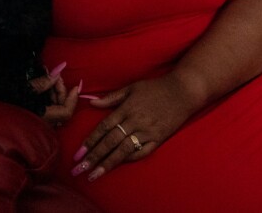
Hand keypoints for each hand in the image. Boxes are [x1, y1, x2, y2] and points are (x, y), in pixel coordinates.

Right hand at [30, 63, 79, 126]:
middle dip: (61, 91)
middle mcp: (44, 125)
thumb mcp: (26, 89)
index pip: (67, 112)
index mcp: (44, 119)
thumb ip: (43, 82)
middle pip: (62, 109)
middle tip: (54, 75)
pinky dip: (48, 98)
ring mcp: (39, 124)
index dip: (73, 99)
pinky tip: (43, 86)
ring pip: (55, 109)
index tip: (76, 86)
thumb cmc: (7, 101)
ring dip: (54, 93)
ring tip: (47, 77)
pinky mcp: (34, 120)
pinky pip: (47, 110)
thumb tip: (58, 73)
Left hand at [70, 73, 199, 180]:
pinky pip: (142, 152)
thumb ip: (111, 97)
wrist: (182, 91)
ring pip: (123, 150)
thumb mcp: (131, 88)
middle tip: (80, 169)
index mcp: (126, 109)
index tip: (78, 153)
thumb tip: (91, 102)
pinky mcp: (158, 139)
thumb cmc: (155, 88)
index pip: (104, 128)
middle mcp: (134, 121)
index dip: (90, 141)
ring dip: (108, 163)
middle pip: (110, 142)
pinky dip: (130, 159)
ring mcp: (147, 132)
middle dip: (94, 157)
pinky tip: (118, 165)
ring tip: (95, 174)